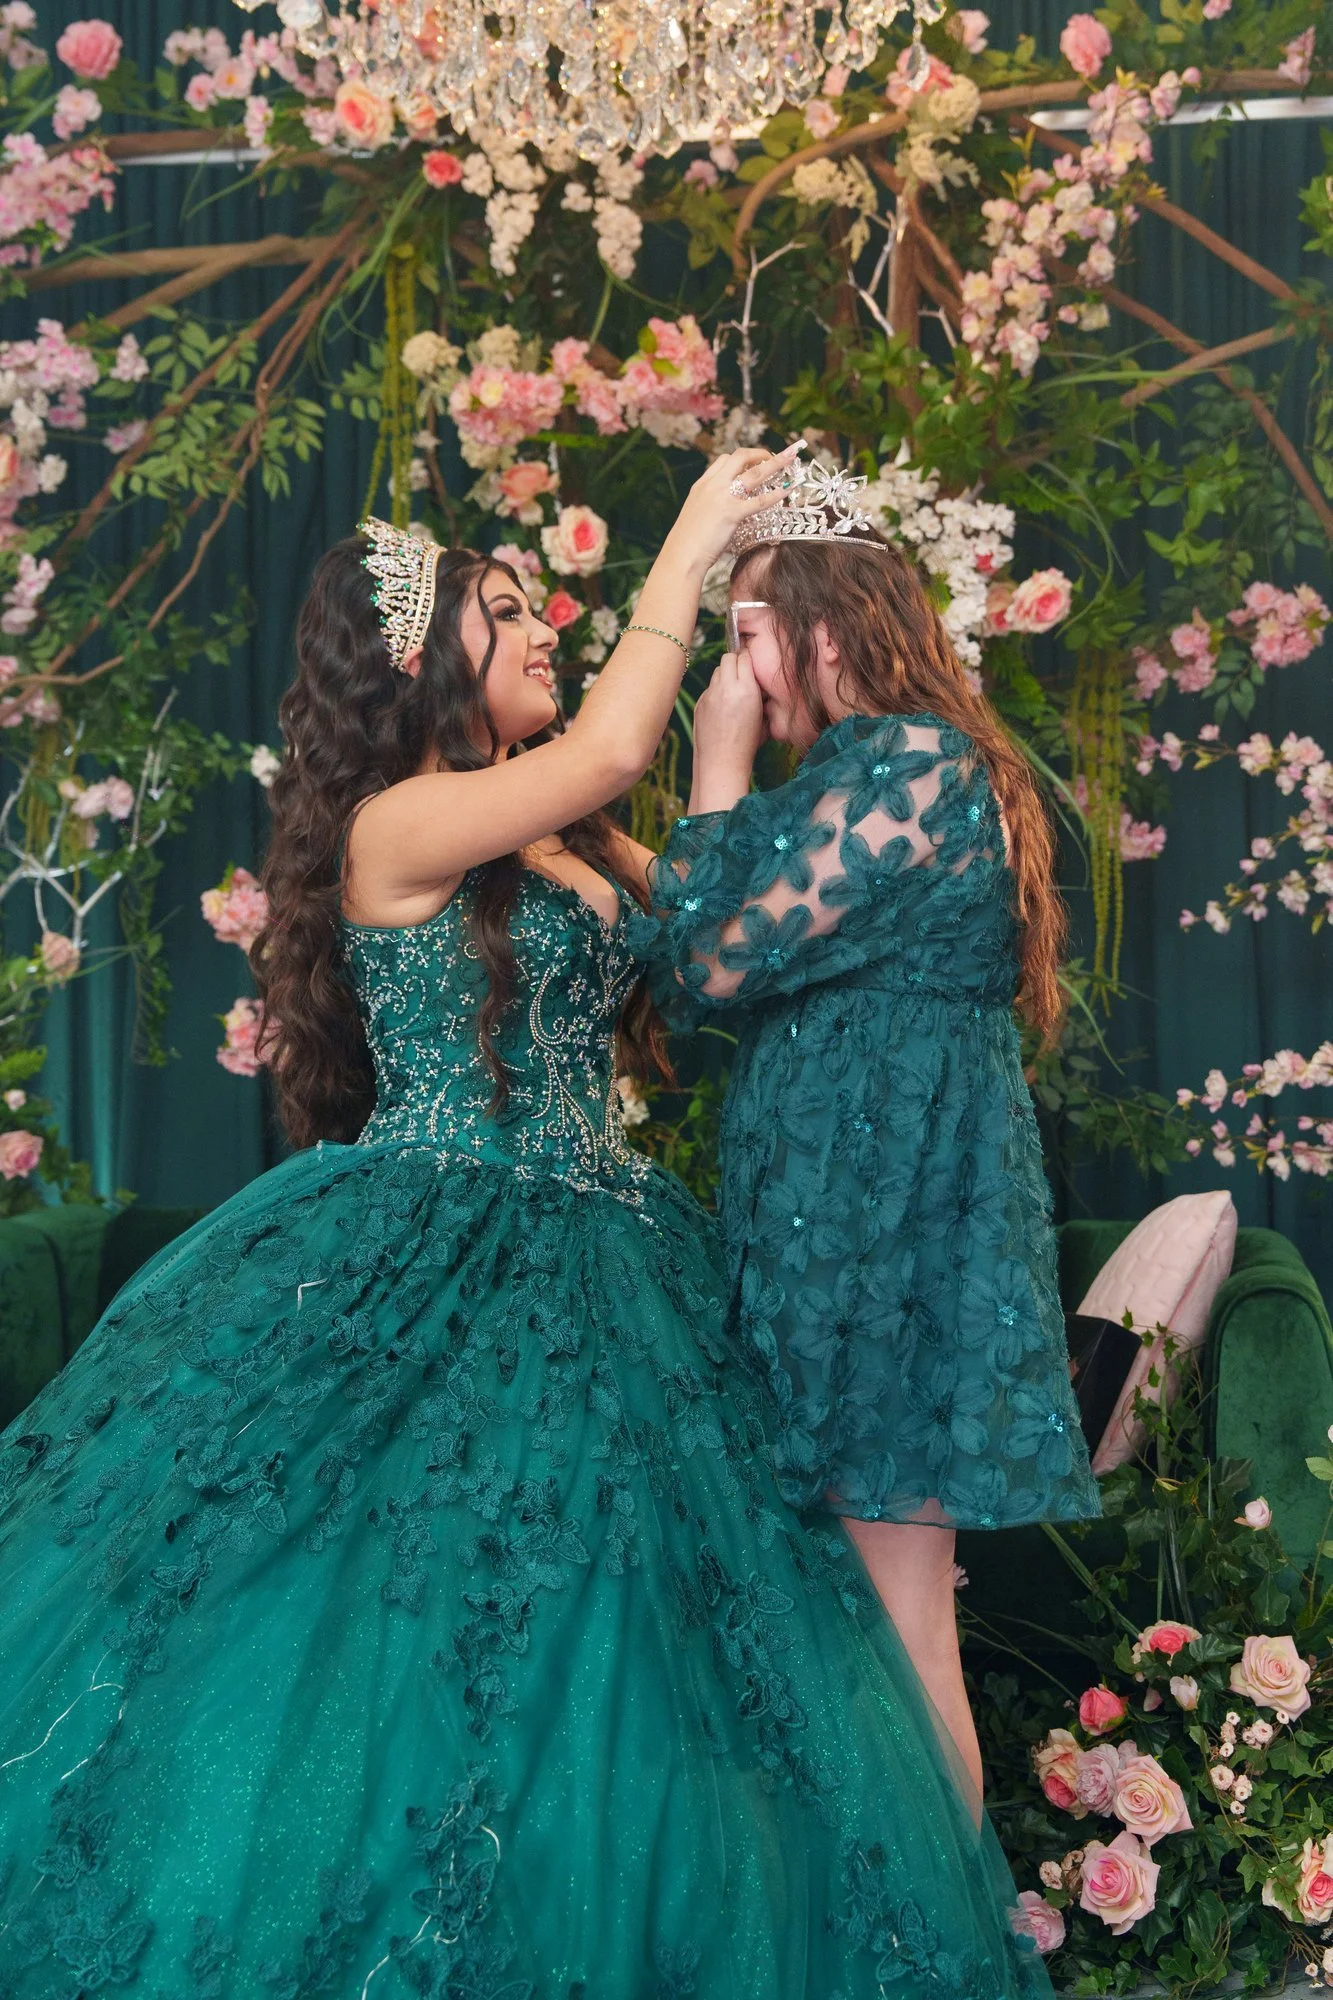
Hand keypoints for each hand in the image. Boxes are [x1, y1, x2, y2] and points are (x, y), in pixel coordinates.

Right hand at [663, 441, 802, 576]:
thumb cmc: (687, 543)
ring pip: (755, 473)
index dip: (742, 458)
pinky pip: (760, 500)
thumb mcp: (695, 515)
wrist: (681, 556)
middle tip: (775, 456)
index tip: (754, 462)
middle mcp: (712, 486)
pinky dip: (776, 494)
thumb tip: (722, 512)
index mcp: (702, 485)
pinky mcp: (732, 513)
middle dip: (760, 453)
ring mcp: (722, 498)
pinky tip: (787, 490)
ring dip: (776, 463)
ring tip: (791, 458)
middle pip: (740, 457)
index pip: (724, 460)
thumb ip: (710, 507)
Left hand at [688, 649, 765, 814]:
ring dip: (724, 676)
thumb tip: (754, 680)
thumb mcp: (762, 717)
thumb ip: (758, 693)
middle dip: (734, 662)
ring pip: (716, 672)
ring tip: (731, 693)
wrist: (721, 763)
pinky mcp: (699, 703)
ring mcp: (709, 695)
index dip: (748, 660)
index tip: (750, 664)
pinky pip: (708, 689)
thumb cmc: (748, 744)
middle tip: (740, 673)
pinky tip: (721, 709)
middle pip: (728, 658)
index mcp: (746, 689)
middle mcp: (726, 688)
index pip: (744, 658)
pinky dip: (715, 693)